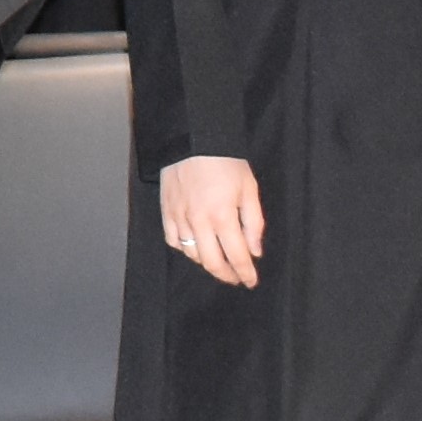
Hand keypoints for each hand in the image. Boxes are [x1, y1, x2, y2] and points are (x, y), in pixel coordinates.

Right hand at [159, 155, 266, 287]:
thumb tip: (254, 251)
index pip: (236, 256)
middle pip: (212, 263)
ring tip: (218, 261)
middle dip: (227, 275)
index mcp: (222, 216)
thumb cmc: (225, 161)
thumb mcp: (249, 188)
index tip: (251, 281)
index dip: (245, 273)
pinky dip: (185, 248)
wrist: (194, 139)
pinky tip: (195, 246)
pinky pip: (173, 241)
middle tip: (236, 277)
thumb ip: (254, 223)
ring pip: (192, 254)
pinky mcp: (166, 212)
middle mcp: (199, 222)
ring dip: (207, 263)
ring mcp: (180, 218)